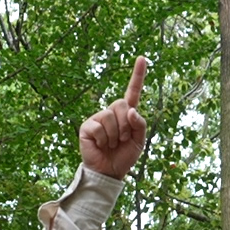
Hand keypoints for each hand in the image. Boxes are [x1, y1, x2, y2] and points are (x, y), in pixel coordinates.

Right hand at [79, 57, 147, 178]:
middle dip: (125, 124)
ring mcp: (98, 118)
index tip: (142, 58)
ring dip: (115, 134)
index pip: (133, 91)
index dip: (138, 75)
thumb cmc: (124, 156)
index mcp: (126, 114)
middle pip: (121, 104)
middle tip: (121, 139)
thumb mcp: (139, 141)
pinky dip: (104, 138)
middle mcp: (111, 112)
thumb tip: (131, 110)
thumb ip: (139, 124)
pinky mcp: (87, 126)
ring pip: (110, 115)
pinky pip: (99, 126)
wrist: (109, 172)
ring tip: (111, 144)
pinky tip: (101, 145)